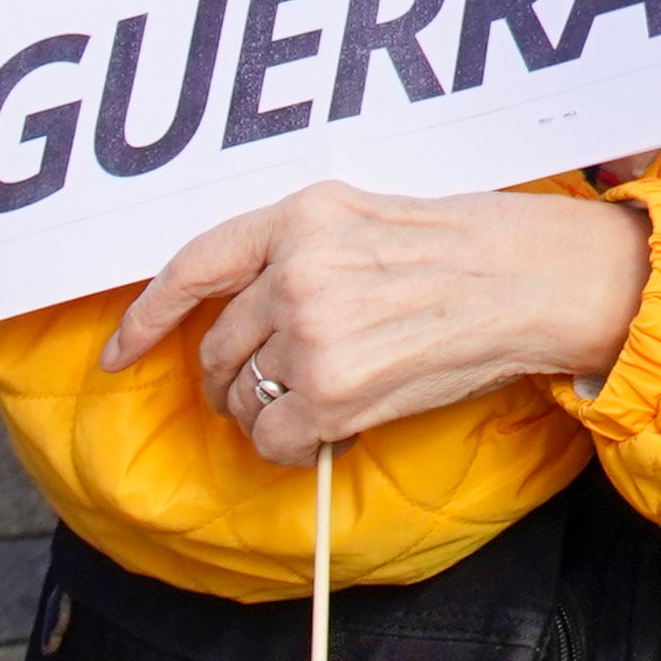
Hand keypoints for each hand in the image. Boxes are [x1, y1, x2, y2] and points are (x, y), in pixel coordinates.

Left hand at [103, 182, 653, 465]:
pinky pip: (271, 438)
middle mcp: (296, 268)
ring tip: (327, 397)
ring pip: (241, 397)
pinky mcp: (330, 388)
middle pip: (216, 346)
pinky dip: (292, 445)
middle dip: (238, 374)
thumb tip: (243, 307)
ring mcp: (310, 329)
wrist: (538, 281)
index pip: (193, 265)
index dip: (146, 315)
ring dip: (270, 411)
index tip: (122, 349)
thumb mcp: (373, 216)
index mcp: (303, 214)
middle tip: (287, 379)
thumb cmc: (473, 246)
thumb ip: (302, 247)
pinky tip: (332, 427)